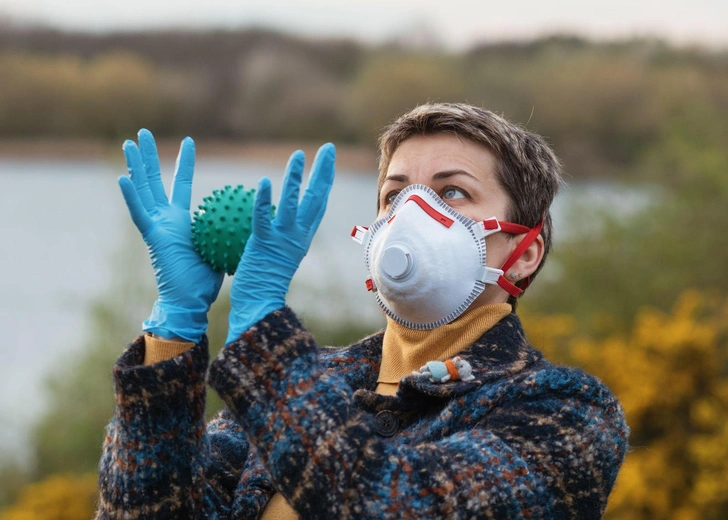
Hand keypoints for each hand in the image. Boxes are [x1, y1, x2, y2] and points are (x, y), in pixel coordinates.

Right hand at [119, 129, 223, 341]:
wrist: (189, 301)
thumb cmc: (206, 281)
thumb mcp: (221, 247)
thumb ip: (228, 229)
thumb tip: (250, 216)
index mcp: (180, 222)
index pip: (181, 185)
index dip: (183, 164)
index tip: (188, 143)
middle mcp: (164, 220)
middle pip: (154, 181)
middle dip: (149, 157)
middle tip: (143, 133)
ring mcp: (155, 227)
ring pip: (143, 191)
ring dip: (136, 167)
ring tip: (129, 142)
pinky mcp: (152, 238)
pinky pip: (140, 214)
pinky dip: (131, 197)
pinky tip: (122, 178)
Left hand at [227, 144, 335, 343]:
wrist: (259, 306)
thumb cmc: (263, 284)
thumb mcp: (276, 256)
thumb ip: (276, 236)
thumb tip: (270, 219)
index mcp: (302, 237)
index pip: (318, 204)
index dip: (324, 180)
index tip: (327, 160)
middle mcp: (297, 236)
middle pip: (316, 198)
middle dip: (323, 171)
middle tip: (327, 148)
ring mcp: (282, 240)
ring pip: (292, 203)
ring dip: (296, 178)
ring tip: (298, 155)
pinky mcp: (263, 244)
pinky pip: (264, 219)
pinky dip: (264, 201)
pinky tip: (263, 182)